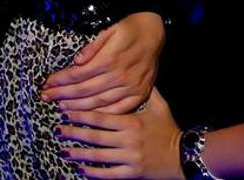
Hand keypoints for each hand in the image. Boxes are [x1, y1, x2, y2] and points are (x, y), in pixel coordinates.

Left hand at [42, 12, 163, 112]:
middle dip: (62, 94)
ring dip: (78, 107)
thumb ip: (92, 47)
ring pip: (99, 102)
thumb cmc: (129, 30)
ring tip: (62, 108)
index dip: (60, 80)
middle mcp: (119, 76)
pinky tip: (88, 115)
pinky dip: (102, 113)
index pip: (77, 74)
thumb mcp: (109, 31)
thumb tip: (76, 61)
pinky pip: (118, 109)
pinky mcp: (140, 94)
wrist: (154, 34)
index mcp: (109, 59)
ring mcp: (131, 87)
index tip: (47, 83)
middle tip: (46, 97)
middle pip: (84, 90)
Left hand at [56, 88, 182, 178]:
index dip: (80, 114)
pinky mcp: (134, 173)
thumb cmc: (169, 129)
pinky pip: (110, 173)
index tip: (65, 111)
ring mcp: (130, 157)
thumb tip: (138, 73)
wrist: (186, 156)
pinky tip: (81, 169)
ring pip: (99, 155)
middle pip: (95, 136)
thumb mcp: (160, 106)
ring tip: (63, 150)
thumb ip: (147, 90)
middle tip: (57, 129)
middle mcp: (128, 139)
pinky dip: (94, 172)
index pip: (100, 117)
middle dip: (74, 132)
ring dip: (79, 153)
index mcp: (131, 121)